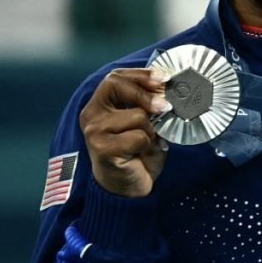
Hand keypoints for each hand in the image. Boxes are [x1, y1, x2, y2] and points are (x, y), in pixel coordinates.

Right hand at [80, 69, 171, 197]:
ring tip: (146, 143)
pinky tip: (140, 154)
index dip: (141, 75)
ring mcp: (94, 131)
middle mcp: (92, 114)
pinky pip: (138, 137)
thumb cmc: (137, 152)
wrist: (129, 188)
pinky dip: (147, 145)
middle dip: (147, 94)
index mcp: (101, 105)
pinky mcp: (102, 148)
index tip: (165, 78)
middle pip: (118, 86)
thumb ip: (150, 106)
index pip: (115, 77)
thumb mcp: (146, 123)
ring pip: (137, 115)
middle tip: (165, 106)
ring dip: (151, 130)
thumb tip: (170, 89)